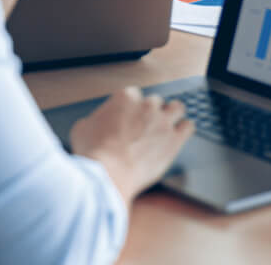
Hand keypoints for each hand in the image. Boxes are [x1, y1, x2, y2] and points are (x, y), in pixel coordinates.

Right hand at [70, 87, 193, 202]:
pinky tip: (180, 134)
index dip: (131, 107)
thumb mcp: (81, 129)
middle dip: (150, 112)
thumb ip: (94, 120)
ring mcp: (163, 122)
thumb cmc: (94, 154)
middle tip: (145, 126)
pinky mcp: (174, 140)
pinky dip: (185, 129)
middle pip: (155, 101)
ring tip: (167, 125)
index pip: (134, 94)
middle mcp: (147, 106)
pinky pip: (188, 126)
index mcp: (125, 99)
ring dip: (172, 115)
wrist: (108, 175)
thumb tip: (94, 123)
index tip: (129, 117)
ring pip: (177, 107)